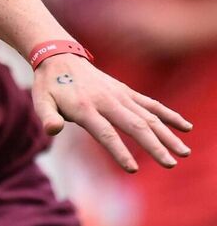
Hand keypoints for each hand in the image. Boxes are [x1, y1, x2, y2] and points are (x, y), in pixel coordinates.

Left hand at [32, 54, 192, 171]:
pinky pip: (150, 104)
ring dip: (167, 134)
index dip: (119, 151)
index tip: (133, 168)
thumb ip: (47, 116)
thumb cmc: (49, 85)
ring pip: (148, 116)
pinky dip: (168, 115)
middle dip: (154, 146)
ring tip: (183, 152)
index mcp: (85, 108)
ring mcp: (119, 95)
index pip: (105, 133)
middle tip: (170, 164)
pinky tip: (185, 127)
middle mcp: (106, 101)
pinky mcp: (126, 91)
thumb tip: (52, 130)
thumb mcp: (40, 100)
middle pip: (134, 126)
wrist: (59, 57)